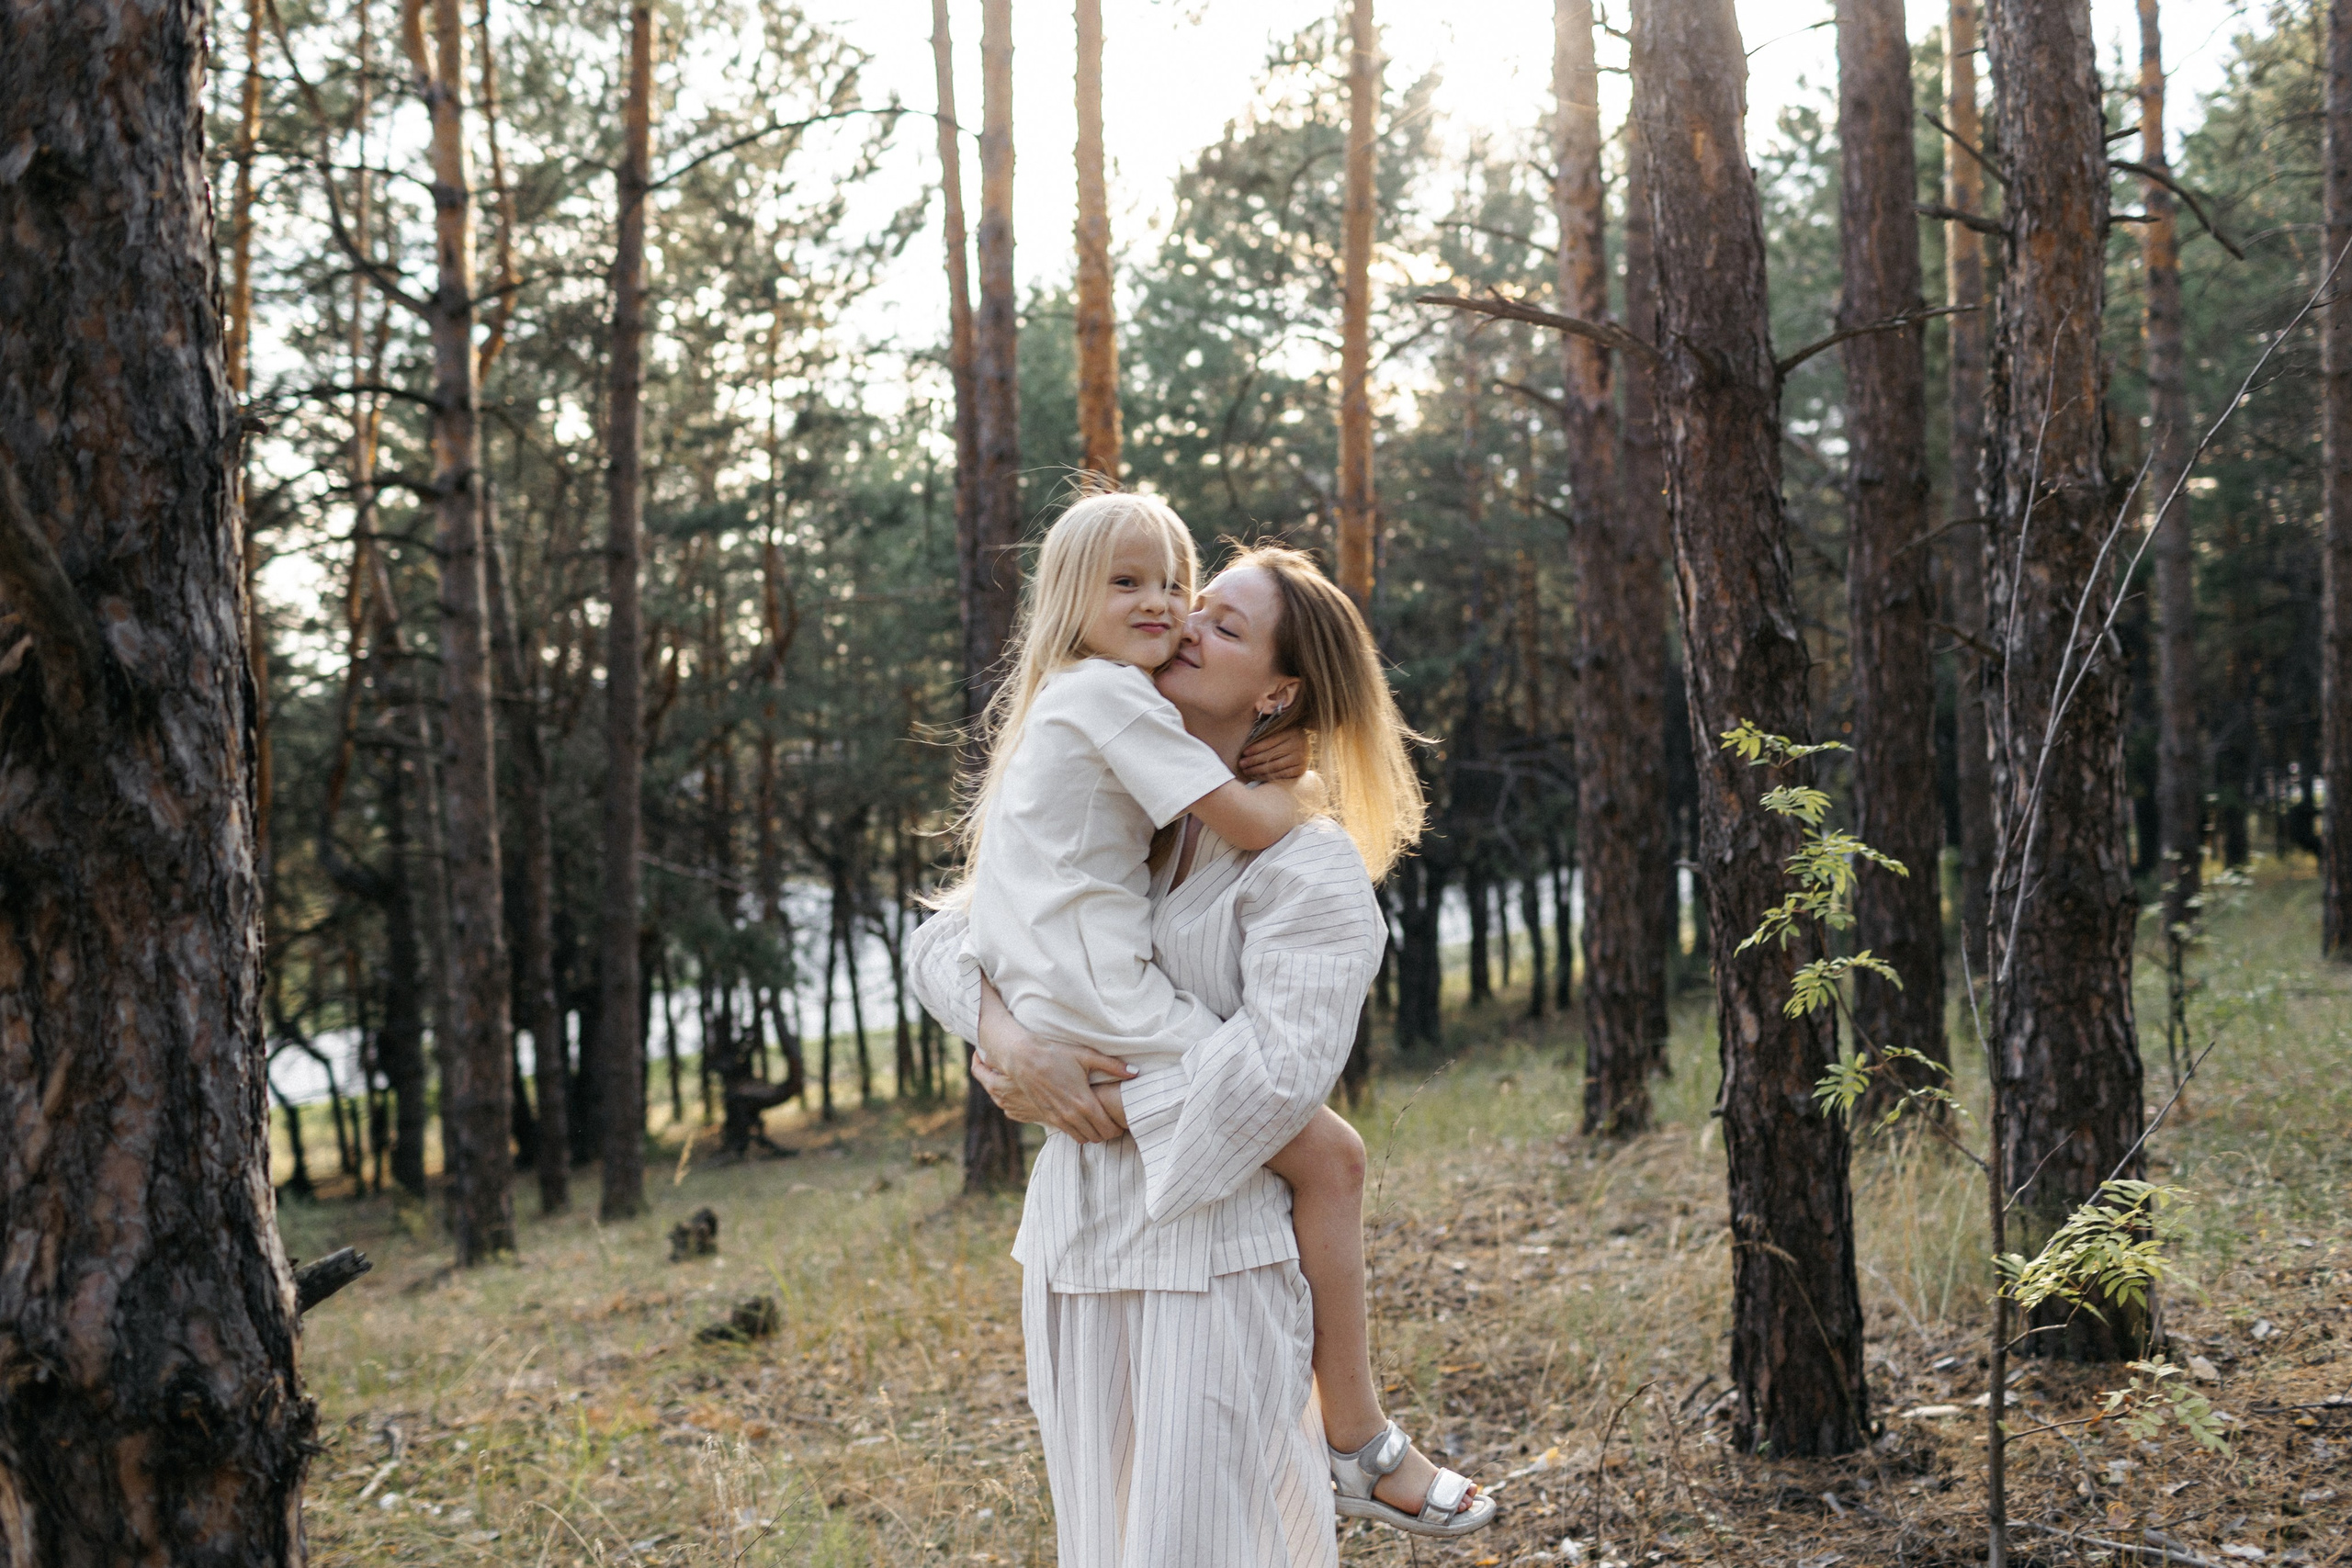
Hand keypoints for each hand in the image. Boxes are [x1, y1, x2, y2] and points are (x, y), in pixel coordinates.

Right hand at [977, 979, 1134, 1143]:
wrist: (1024, 1059)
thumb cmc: (1057, 1054)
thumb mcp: (1087, 1056)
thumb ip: (1113, 1066)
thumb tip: (1135, 1072)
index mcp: (1085, 1102)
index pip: (1108, 1129)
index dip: (1119, 1128)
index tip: (1123, 1120)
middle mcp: (1072, 1115)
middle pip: (1098, 1137)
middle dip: (1109, 1132)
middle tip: (1114, 1120)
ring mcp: (1059, 1119)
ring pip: (1084, 1139)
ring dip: (1094, 1133)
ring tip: (1100, 1121)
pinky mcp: (1049, 1118)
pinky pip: (1070, 1134)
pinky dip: (1079, 1131)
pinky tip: (1083, 1118)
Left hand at [1238, 725, 1307, 781]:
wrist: (1305, 748)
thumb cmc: (1286, 737)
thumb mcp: (1280, 729)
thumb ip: (1267, 729)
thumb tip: (1251, 722)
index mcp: (1291, 732)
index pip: (1269, 742)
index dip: (1255, 748)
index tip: (1244, 753)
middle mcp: (1297, 744)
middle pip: (1271, 755)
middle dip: (1253, 760)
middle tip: (1241, 764)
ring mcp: (1300, 758)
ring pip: (1274, 766)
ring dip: (1257, 770)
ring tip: (1246, 771)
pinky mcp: (1301, 769)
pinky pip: (1281, 775)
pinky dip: (1267, 776)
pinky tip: (1257, 776)